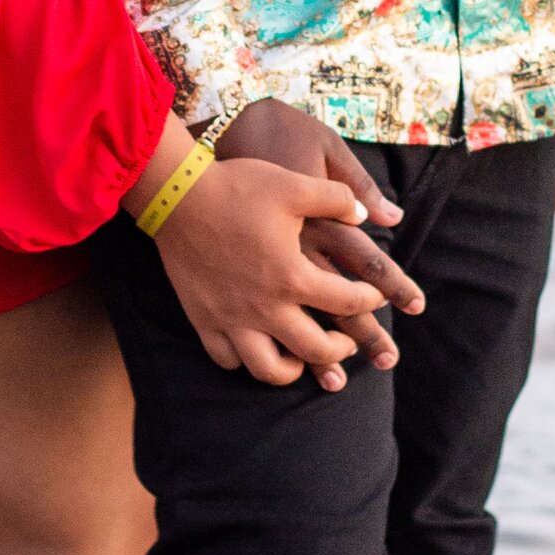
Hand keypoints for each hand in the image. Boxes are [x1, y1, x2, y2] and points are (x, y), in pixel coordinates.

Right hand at [152, 150, 403, 388]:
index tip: (378, 296)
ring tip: (303, 355)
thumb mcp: (295, 185)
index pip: (348, 302)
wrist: (176, 195)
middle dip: (342, 348)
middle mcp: (265, 307)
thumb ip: (338, 198)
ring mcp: (231, 319)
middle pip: (317, 349)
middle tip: (349, 339)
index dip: (372, 300)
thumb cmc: (238, 187)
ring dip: (294, 368)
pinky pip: (227, 358)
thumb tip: (366, 215)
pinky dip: (244, 360)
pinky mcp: (203, 319)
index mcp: (293, 276)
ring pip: (269, 370)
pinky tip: (255, 346)